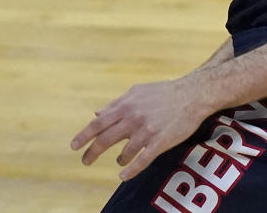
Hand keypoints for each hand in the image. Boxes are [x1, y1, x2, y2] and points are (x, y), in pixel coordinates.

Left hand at [70, 76, 208, 181]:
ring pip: (124, 153)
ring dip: (119, 159)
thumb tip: (97, 113)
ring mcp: (147, 131)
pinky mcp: (160, 142)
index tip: (73, 146)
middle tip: (85, 161)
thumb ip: (117, 103)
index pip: (99, 123)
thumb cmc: (164, 92)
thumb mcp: (138, 91)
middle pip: (105, 139)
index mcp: (127, 104)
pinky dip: (130, 171)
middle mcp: (134, 118)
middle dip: (92, 152)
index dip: (84, 135)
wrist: (193, 94)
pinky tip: (123, 175)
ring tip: (120, 161)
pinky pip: (141, 161)